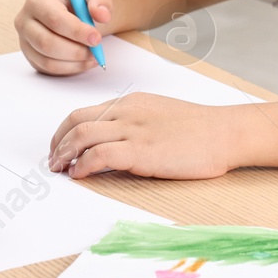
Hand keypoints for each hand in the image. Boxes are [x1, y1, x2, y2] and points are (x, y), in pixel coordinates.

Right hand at [15, 0, 113, 75]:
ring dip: (75, 62)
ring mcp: (25, 41)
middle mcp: (25, 21)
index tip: (96, 38)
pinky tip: (84, 61)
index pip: (54, 19)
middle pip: (47, 42)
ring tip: (93, 56)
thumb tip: (102, 15)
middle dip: (76, 50)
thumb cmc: (81, 1)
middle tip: (96, 51)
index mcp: (37, 0)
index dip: (76, 31)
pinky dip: (70, 69)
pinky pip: (49, 69)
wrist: (74, 12)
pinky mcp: (31, 57)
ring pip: (48, 60)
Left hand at [48, 93, 239, 179]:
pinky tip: (80, 175)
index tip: (59, 148)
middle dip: (57, 143)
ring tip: (60, 170)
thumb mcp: (158, 116)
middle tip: (53, 161)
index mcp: (130, 103)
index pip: (84, 113)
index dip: (64, 132)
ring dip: (64, 155)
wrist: (224, 132)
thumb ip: (134, 124)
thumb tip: (111, 144)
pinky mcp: (141, 151)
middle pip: (76, 121)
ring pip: (82, 135)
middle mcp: (126, 112)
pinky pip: (99, 155)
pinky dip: (82, 165)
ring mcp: (133, 130)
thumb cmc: (198, 129)